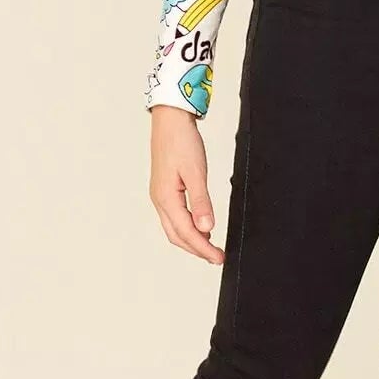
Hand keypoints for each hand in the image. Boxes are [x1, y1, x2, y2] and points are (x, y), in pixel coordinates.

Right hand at [148, 106, 224, 261]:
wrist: (170, 120)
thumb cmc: (181, 141)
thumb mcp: (196, 172)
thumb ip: (201, 202)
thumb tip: (206, 228)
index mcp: (166, 198)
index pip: (186, 233)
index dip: (203, 248)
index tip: (219, 258)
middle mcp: (159, 200)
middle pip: (177, 236)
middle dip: (197, 250)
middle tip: (217, 257)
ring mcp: (160, 195)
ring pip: (174, 228)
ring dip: (191, 240)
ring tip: (210, 247)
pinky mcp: (164, 189)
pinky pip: (174, 217)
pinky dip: (187, 228)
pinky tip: (200, 227)